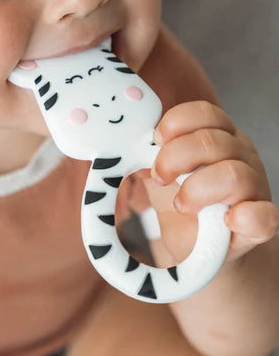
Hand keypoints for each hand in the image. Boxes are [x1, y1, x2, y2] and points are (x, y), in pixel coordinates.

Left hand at [142, 101, 278, 263]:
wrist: (196, 249)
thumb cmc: (171, 201)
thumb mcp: (156, 173)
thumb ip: (139, 156)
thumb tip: (99, 150)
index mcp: (213, 136)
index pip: (204, 113)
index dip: (176, 124)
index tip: (154, 142)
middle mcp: (237, 156)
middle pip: (213, 141)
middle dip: (176, 157)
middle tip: (157, 177)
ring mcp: (253, 189)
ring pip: (236, 174)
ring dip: (198, 188)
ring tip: (178, 205)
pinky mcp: (259, 224)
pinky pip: (265, 216)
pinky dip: (246, 217)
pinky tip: (226, 222)